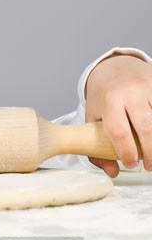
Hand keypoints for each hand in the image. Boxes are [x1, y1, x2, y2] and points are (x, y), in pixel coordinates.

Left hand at [85, 53, 151, 176]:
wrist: (115, 67)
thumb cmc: (104, 97)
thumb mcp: (93, 117)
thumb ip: (96, 146)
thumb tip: (112, 172)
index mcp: (110, 101)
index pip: (118, 131)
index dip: (126, 152)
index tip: (130, 164)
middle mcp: (131, 94)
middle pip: (147, 129)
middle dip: (150, 153)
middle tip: (148, 166)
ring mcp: (149, 90)